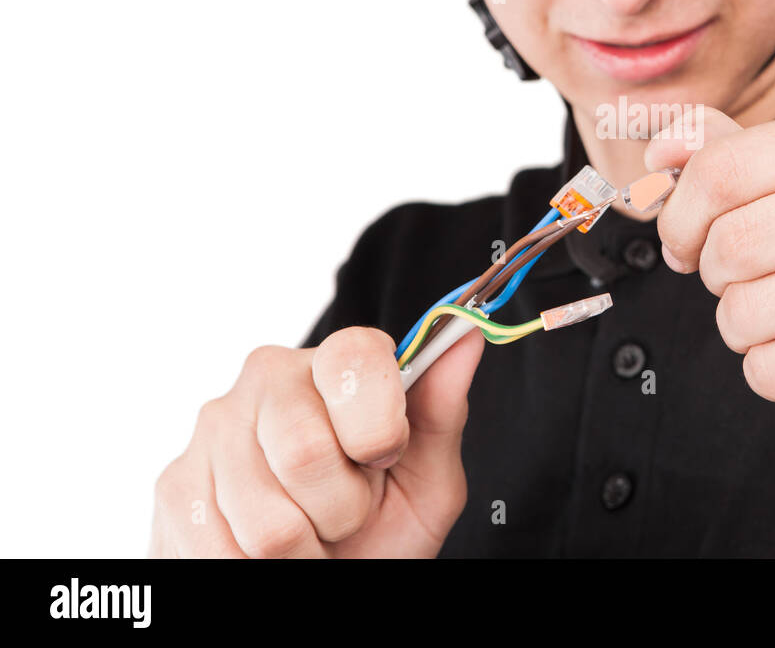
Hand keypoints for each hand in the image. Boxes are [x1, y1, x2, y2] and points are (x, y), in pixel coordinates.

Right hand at [148, 325, 482, 556]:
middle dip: (341, 507)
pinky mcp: (174, 483)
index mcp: (338, 361)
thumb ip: (440, 413)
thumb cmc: (382, 526)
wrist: (324, 574)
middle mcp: (269, 376)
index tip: (385, 457)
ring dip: (302, 547)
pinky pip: (222, 548)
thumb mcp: (428, 478)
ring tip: (310, 532)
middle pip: (305, 453)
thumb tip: (467, 335)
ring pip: (266, 518)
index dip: (379, 428)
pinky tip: (269, 550)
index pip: (355, 359)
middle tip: (346, 512)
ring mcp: (214, 427)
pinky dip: (257, 569)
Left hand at [645, 106, 774, 460]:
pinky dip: (772, 372)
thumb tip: (660, 149)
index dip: (681, 215)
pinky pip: (770, 367)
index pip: (723, 166)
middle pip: (729, 242)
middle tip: (749, 284)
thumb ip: (734, 156)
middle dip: (716, 276)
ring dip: (743, 328)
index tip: (687, 241)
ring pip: (743, 309)